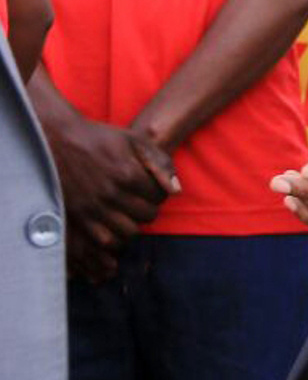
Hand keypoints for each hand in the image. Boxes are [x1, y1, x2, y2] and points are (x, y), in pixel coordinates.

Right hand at [45, 111, 178, 281]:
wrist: (58, 141)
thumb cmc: (101, 138)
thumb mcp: (136, 141)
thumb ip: (160, 163)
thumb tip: (177, 191)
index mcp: (128, 174)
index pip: (160, 197)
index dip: (159, 192)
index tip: (150, 186)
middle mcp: (112, 194)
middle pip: (148, 215)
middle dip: (149, 207)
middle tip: (140, 199)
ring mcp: (94, 207)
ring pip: (130, 232)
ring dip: (134, 223)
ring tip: (128, 211)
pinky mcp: (78, 217)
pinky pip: (105, 240)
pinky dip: (115, 237)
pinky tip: (114, 223)